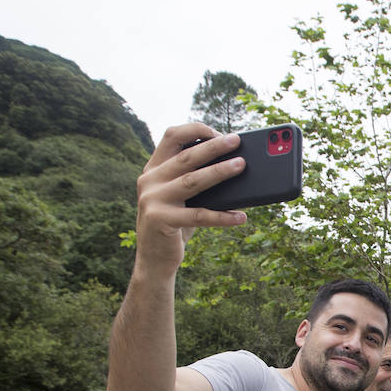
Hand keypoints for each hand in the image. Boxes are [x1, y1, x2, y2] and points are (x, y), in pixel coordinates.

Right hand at [133, 123, 247, 278]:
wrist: (154, 259)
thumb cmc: (176, 223)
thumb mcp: (183, 198)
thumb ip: (198, 181)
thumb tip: (238, 168)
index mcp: (154, 168)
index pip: (171, 136)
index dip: (196, 131)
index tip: (219, 133)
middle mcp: (150, 180)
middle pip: (186, 156)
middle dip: (213, 147)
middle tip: (236, 140)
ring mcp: (152, 200)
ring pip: (192, 181)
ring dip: (220, 172)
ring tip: (241, 166)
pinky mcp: (161, 220)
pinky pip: (199, 216)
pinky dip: (222, 216)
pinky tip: (241, 216)